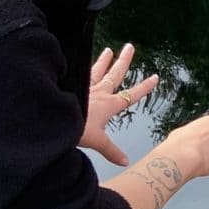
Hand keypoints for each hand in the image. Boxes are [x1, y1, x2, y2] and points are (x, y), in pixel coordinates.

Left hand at [81, 44, 158, 166]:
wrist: (54, 118)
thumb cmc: (77, 128)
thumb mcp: (97, 142)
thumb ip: (111, 151)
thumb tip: (126, 162)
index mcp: (109, 105)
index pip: (131, 95)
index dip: (144, 87)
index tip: (154, 77)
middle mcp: (99, 93)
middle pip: (115, 74)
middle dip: (123, 61)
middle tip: (129, 47)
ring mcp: (84, 87)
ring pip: (97, 70)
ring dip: (103, 60)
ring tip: (108, 50)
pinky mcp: (70, 84)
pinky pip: (79, 73)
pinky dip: (81, 66)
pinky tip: (78, 60)